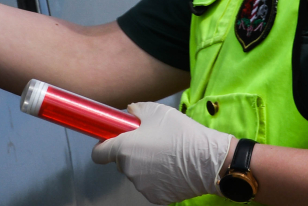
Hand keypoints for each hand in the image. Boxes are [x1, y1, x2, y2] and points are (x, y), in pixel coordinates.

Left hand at [92, 102, 233, 204]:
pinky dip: (157, 178)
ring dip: (145, 165)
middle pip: (121, 161)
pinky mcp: (155, 197)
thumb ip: (134, 111)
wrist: (208, 160)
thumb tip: (128, 114)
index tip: (111, 141)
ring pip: (136, 173)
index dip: (104, 145)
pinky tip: (172, 167)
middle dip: (131, 152)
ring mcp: (141, 186)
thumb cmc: (182, 134)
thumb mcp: (156, 111)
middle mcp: (128, 170)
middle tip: (151, 142)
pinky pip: (150, 184)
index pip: (99, 153)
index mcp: (124, 148)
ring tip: (167, 154)